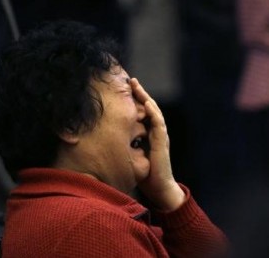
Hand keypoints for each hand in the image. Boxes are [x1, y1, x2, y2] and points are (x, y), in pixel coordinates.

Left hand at [130, 78, 184, 211]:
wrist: (159, 189)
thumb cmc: (146, 175)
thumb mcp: (131, 157)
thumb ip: (124, 147)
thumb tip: (106, 141)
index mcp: (149, 134)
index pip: (142, 112)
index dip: (134, 100)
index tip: (124, 89)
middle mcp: (155, 132)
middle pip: (148, 107)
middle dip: (139, 93)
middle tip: (130, 80)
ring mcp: (160, 136)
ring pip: (154, 111)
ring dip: (146, 97)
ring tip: (137, 86)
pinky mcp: (162, 142)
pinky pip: (158, 123)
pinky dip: (153, 112)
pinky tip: (147, 103)